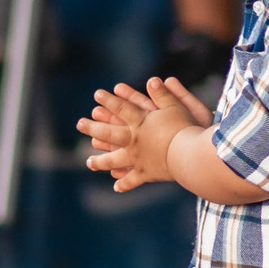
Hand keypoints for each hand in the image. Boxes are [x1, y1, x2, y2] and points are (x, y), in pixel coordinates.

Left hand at [76, 77, 204, 192]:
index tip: (97, 95)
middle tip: (80, 124)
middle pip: (109, 133)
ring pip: (114, 160)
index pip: (121, 108)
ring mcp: (137, 159)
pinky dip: (124, 183)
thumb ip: (163, 94)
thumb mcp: (176, 107)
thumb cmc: (184, 129)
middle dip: (93, 127)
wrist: (188, 155)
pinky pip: (132, 180)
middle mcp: (133, 140)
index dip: (109, 100)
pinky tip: (116, 187)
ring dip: (100, 161)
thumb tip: (152, 80)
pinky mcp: (145, 174)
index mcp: (140, 122)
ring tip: (89, 162)